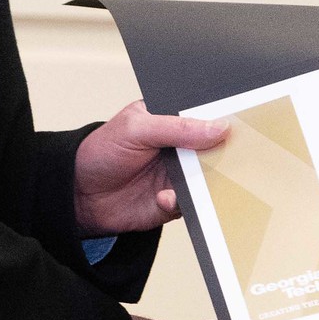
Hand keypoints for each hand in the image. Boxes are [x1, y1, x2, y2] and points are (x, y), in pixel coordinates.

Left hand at [74, 102, 228, 235]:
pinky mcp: (176, 202)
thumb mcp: (137, 128)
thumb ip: (178, 127)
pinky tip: (163, 198)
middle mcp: (183, 147)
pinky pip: (194, 204)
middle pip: (218, 148)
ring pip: (212, 178)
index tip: (239, 124)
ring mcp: (181, 175)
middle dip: (225, 153)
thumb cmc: (101, 152)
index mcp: (174, 119)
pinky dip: (183, 201)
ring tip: (193, 182)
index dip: (226, 118)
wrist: (79, 195)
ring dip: (209, 182)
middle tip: (226, 156)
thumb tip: (219, 127)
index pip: (208, 115)